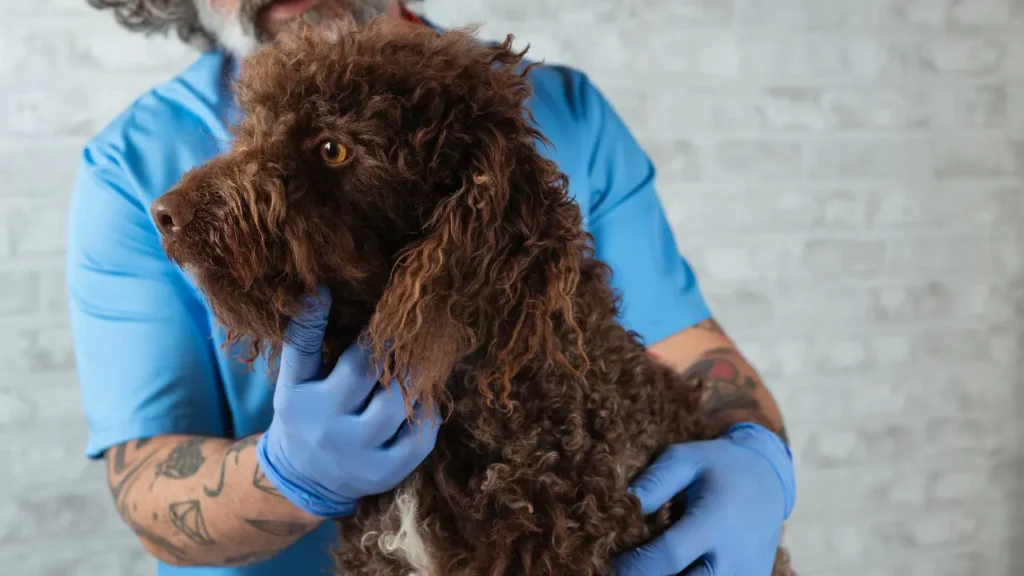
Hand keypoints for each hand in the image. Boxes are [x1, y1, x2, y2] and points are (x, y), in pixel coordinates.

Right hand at [256, 287, 440, 517]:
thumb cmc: (306, 416)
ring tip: (422, 359)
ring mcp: (357, 453)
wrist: (306, 481)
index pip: (305, 352)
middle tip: (408, 323)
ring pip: (397, 405)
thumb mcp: (293, 383)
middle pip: (365, 373)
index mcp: (299, 398)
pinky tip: (425, 400)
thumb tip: (320, 290)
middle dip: (389, 344)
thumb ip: (303, 341)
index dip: (312, 319)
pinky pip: (418, 437)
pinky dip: (427, 413)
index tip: (325, 290)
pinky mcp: (384, 473)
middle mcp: (326, 426)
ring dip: (413, 377)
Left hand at [613, 423, 795, 575]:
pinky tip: (679, 568)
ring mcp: (747, 575)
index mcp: (716, 522)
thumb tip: (626, 502)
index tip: (613, 563)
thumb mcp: (685, 459)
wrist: (769, 479)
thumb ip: (656, 481)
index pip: (669, 556)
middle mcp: (735, 557)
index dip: (634, 566)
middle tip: (629, 569)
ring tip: (652, 566)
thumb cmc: (719, 466)